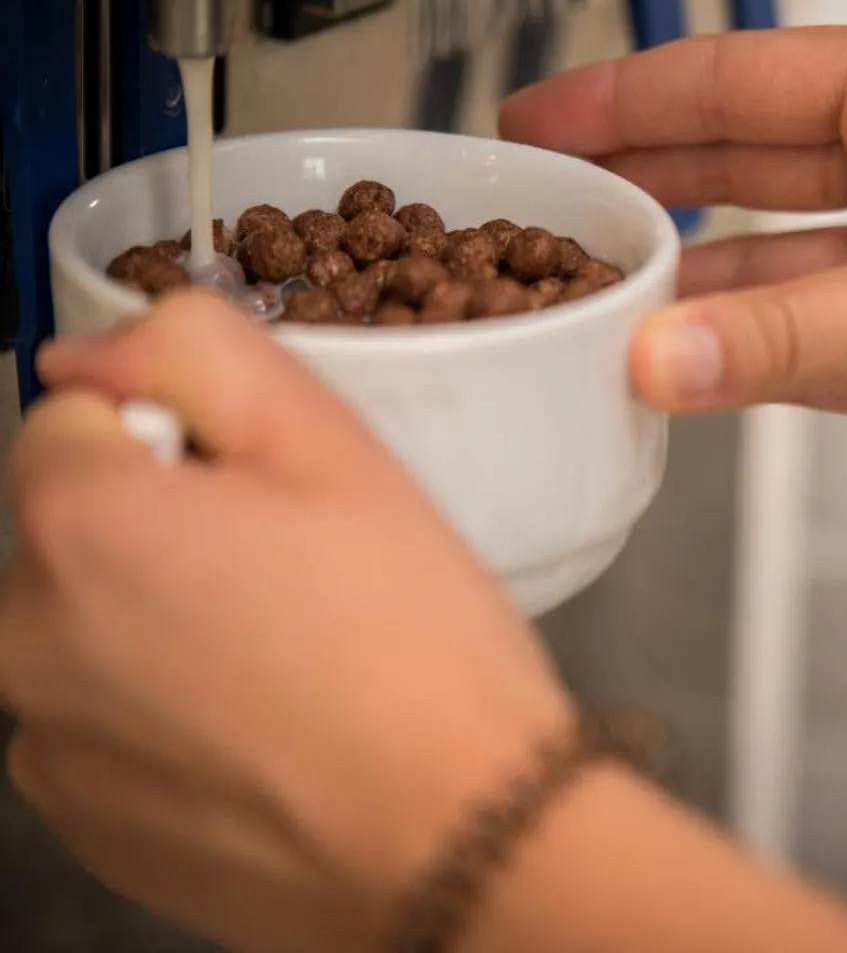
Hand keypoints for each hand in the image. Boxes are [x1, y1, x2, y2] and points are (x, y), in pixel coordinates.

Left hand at [1, 293, 571, 952]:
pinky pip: (103, 721)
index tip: (271, 493)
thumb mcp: (335, 447)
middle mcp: (23, 635)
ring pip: (89, 624)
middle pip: (78, 523)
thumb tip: (89, 353)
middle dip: (166, 525)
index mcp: (78, 523)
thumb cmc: (413, 644)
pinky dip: (166, 712)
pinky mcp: (82, 819)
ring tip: (293, 661)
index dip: (184, 437)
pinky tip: (269, 730)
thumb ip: (197, 351)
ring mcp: (47, 739)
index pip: (79, 415)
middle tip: (299, 573)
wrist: (458, 839)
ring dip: (162, 620)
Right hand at [501, 25, 846, 543]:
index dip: (629, 98)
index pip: (740, 78)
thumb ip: (791, 335)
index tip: (540, 120)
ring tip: (590, 306)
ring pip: (769, 265)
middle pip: (740, 162)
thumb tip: (658, 355)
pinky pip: (804, 346)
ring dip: (690, 290)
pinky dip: (744, 361)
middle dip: (643, 185)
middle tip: (537, 205)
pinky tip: (679, 371)